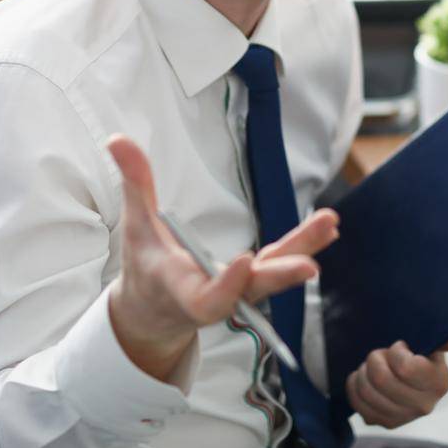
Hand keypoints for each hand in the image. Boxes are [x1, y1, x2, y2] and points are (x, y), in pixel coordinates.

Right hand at [104, 133, 338, 381]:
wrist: (157, 308)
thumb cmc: (146, 265)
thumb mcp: (135, 225)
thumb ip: (134, 183)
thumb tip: (117, 139)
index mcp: (181, 288)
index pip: (208, 298)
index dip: (227, 286)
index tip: (245, 262)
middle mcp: (216, 294)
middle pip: (252, 291)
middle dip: (280, 277)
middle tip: (309, 266)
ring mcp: (240, 289)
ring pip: (274, 274)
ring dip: (303, 250)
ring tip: (329, 224)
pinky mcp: (255, 279)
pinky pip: (281, 263)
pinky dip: (305, 246)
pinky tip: (328, 228)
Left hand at [345, 333, 447, 428]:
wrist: (408, 376)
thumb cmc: (420, 352)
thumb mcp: (432, 342)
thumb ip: (445, 338)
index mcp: (439, 383)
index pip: (405, 368)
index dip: (395, 352)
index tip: (399, 346)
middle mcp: (424, 406)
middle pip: (382, 380)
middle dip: (375, 359)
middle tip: (380, 353)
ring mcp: (403, 418)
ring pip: (367, 392)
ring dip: (363, 371)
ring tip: (371, 364)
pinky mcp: (384, 423)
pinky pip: (358, 405)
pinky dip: (354, 386)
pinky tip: (362, 377)